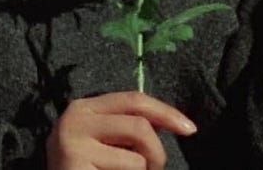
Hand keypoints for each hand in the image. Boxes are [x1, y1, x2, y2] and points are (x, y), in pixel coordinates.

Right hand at [46, 91, 195, 169]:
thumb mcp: (107, 145)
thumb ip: (128, 129)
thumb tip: (172, 122)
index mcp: (83, 108)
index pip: (133, 99)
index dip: (166, 112)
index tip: (190, 129)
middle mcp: (74, 118)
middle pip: (139, 125)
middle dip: (158, 153)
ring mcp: (71, 142)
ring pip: (137, 155)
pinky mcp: (74, 163)